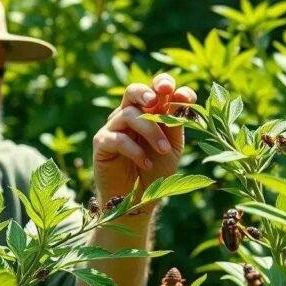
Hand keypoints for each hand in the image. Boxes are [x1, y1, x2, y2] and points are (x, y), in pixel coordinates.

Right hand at [92, 73, 196, 208]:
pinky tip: (147, 164)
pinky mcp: (101, 143)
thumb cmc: (157, 170)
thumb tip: (182, 97)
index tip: (185, 97)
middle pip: (133, 91)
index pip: (155, 88)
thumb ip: (175, 123)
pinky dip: (135, 150)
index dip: (167, 85)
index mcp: (148, 111)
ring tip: (164, 151)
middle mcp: (129, 115)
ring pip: (129, 114)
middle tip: (157, 99)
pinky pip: (117, 138)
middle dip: (146, 92)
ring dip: (151, 131)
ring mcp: (113, 127)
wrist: (138, 200)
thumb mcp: (172, 145)